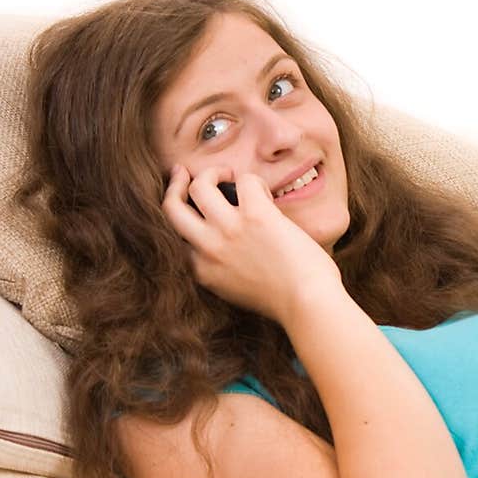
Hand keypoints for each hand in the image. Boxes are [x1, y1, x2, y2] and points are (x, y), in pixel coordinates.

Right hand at [161, 164, 342, 321]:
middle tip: (182, 173)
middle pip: (171, 207)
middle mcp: (208, 248)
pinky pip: (245, 181)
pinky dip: (253, 182)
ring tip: (228, 175)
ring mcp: (229, 229)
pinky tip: (264, 194)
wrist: (307, 304)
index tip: (188, 207)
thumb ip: (219, 270)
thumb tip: (224, 248)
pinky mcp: (255, 214)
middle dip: (175, 185)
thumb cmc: (282, 302)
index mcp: (201, 270)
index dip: (182, 217)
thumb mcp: (234, 291)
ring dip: (212, 173)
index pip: (175, 236)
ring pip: (200, 186)